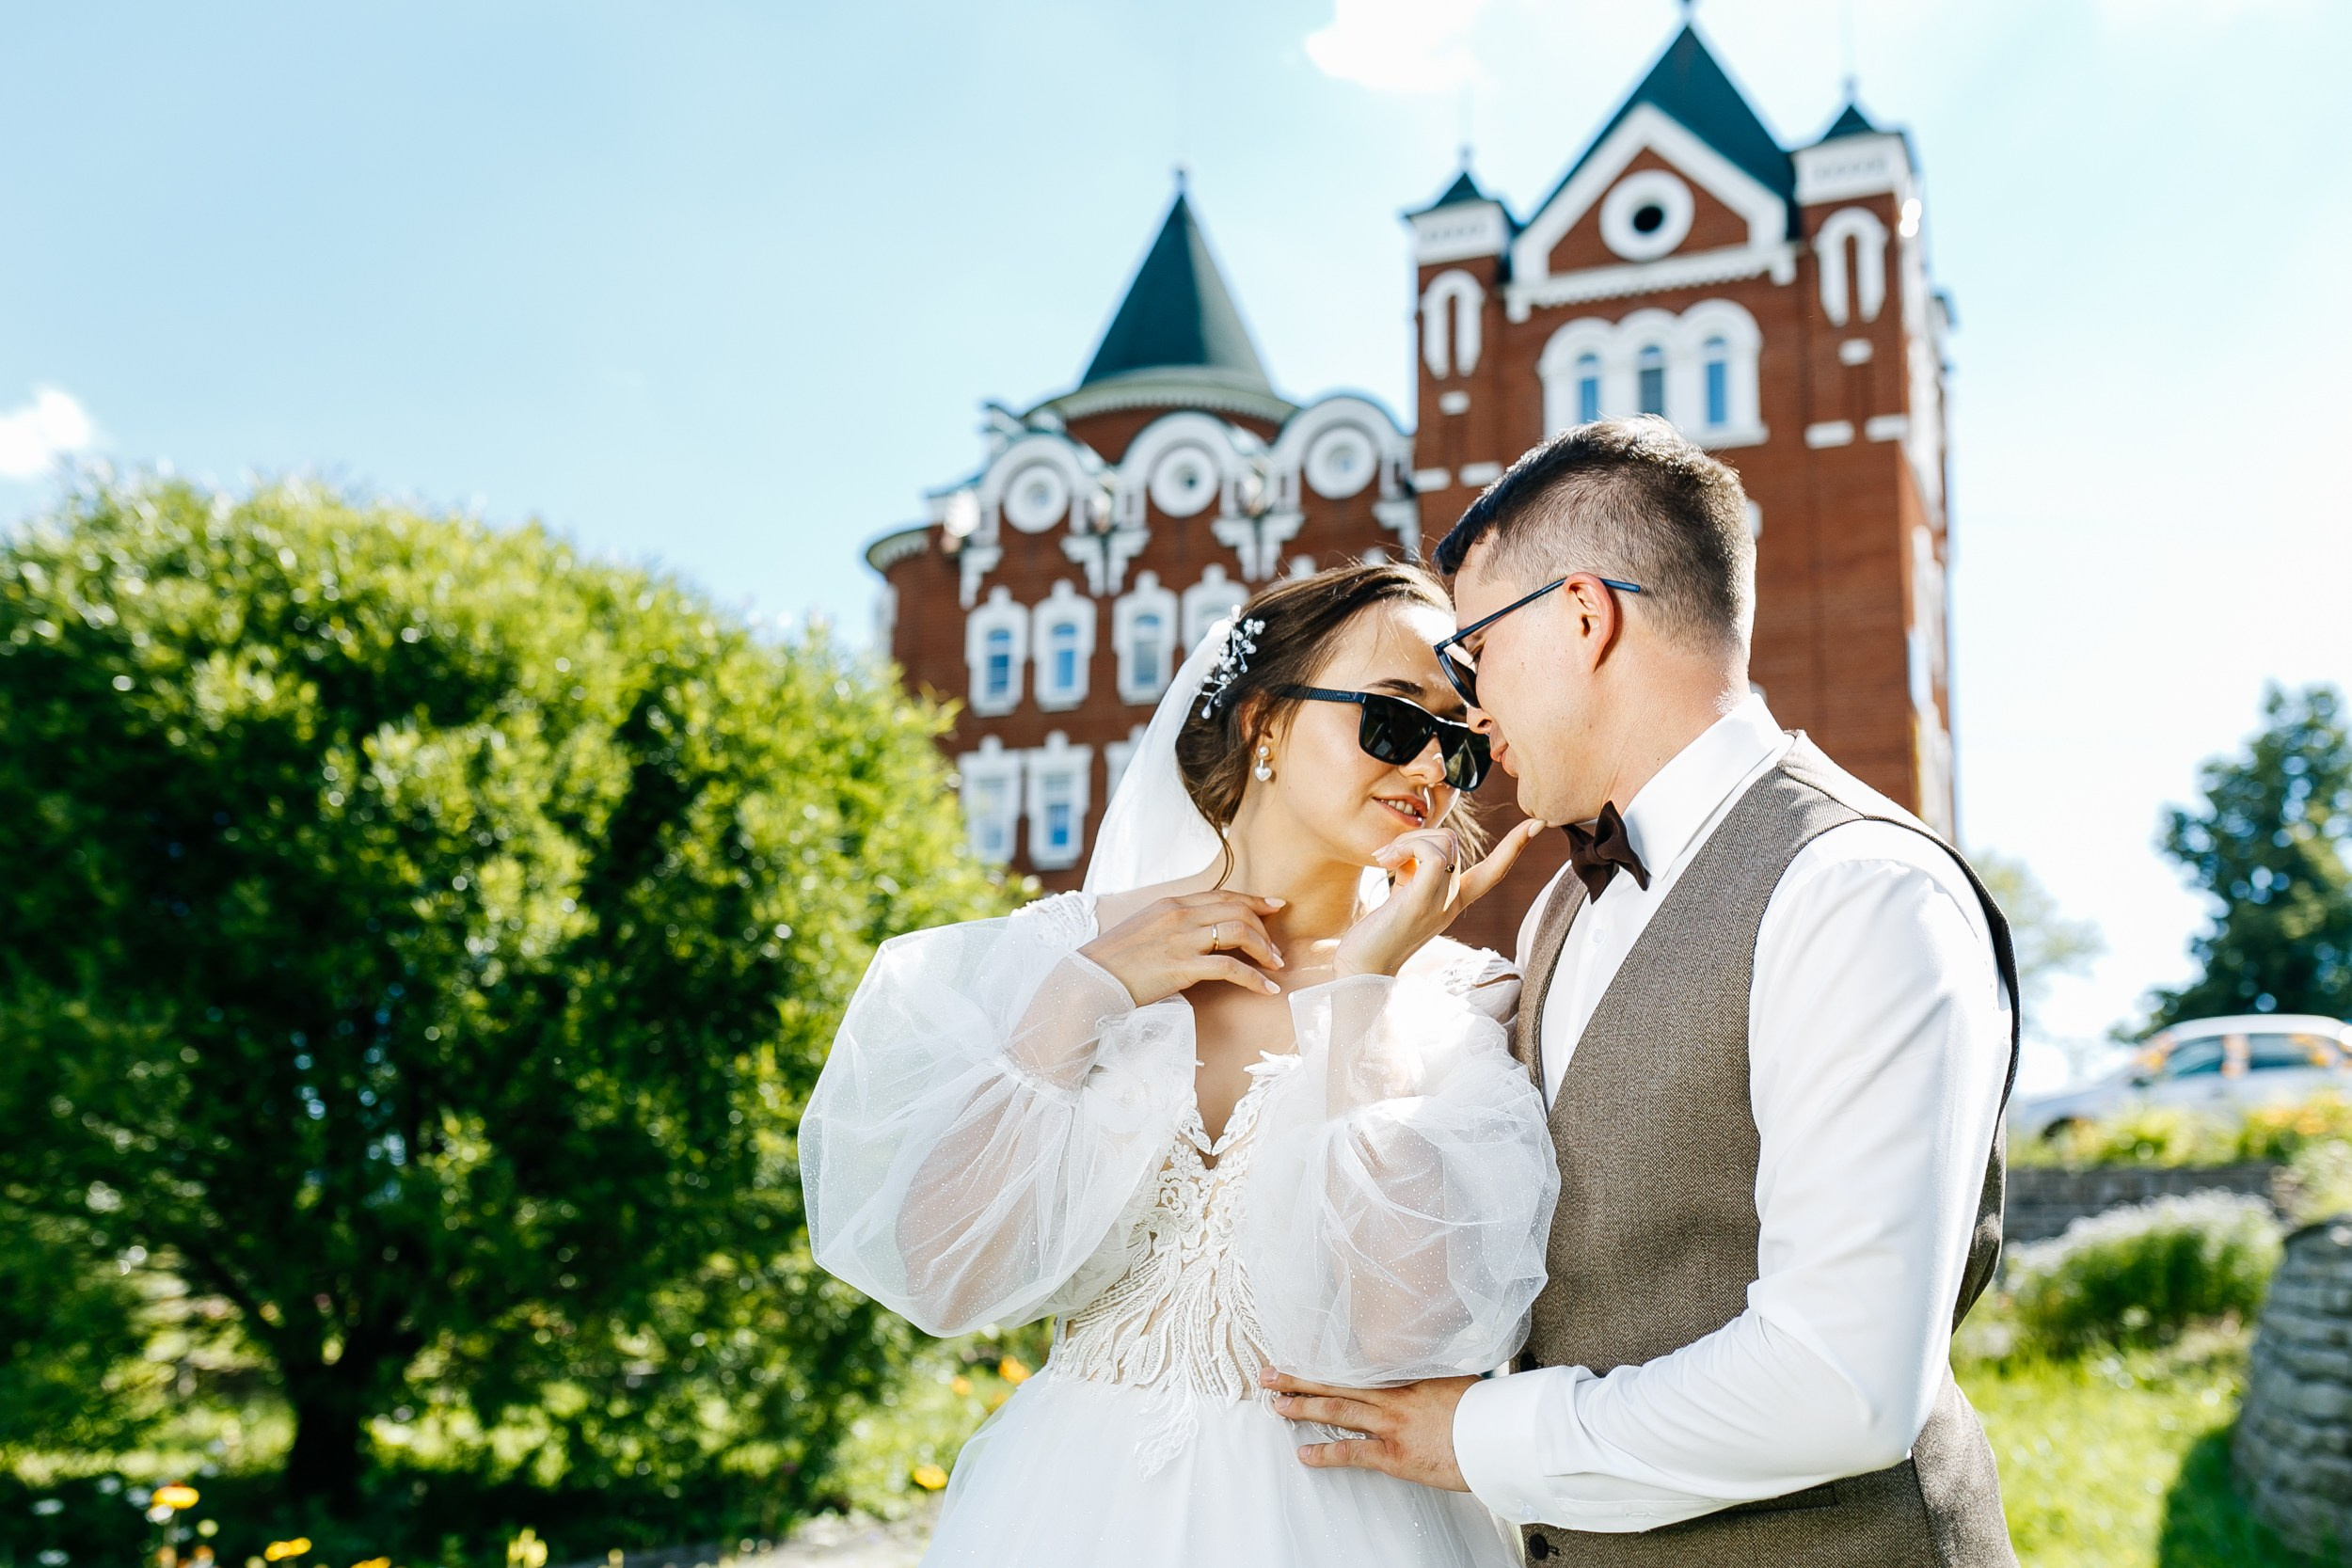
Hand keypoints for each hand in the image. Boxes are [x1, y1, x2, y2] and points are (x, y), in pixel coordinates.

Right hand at [1079, 891, 1286, 1005]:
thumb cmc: (1116, 960)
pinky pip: (1230, 968)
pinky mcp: (1182, 967)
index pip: (1223, 895)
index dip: (1254, 900)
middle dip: (1264, 929)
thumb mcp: (1146, 929)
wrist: (1091, 978)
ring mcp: (1181, 939)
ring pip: (1239, 933)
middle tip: (1276, 951)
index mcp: (1171, 903)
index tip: (1276, 906)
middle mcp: (1179, 915)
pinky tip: (1265, 989)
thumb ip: (1173, 924)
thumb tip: (1200, 932)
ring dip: (1264, 950)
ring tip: (1275, 967)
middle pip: (1238, 911)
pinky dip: (1254, 978)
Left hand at [1261, 1368, 1477, 1490]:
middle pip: (1337, 1381)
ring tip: (1277, 1404)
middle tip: (1272, 1374)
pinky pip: (1353, 1452)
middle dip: (1301, 1378)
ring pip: (1337, 1409)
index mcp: (1406, 1376)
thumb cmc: (1482, 1410)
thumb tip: (1425, 1369)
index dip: (1327, 1361)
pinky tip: (1305, 1453)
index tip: (1303, 1354)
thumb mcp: (1456, 1380)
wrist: (1495, 1435)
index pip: (1356, 1365)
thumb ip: (1432, 1375)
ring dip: (1303, 1407)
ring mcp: (1391, 1424)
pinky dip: (1326, 1453)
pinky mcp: (1394, 1454)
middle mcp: (1392, 1396)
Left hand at [1333, 817, 1545, 978]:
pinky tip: (1384, 861)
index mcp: (1454, 902)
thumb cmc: (1376, 932)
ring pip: (1444, 842)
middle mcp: (1454, 903)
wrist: (1361, 967)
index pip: (1494, 871)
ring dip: (1408, 839)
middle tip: (1386, 855)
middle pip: (1453, 841)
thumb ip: (1417, 871)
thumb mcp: (1405, 895)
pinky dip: (1407, 846)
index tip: (1537, 823)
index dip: (1515, 846)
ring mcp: (1442, 903)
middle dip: (1417, 835)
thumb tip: (1414, 842)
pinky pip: (1432, 853)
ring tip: (1382, 859)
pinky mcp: (1422, 902)